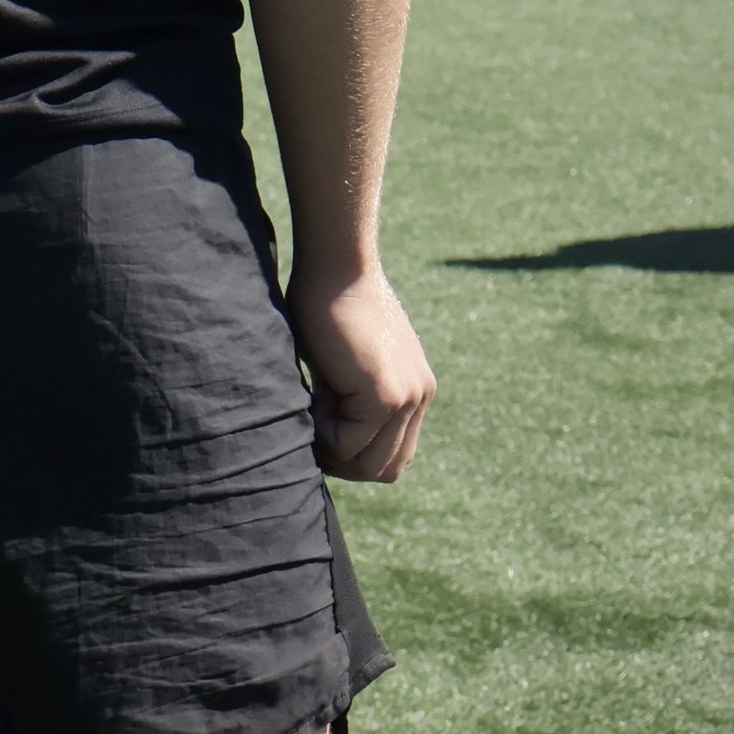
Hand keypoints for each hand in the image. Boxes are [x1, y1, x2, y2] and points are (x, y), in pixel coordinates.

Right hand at [290, 262, 434, 483]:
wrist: (335, 264)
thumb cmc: (328, 301)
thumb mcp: (352, 360)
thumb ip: (357, 395)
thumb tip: (335, 440)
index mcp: (415, 388)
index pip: (393, 454)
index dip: (355, 451)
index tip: (326, 418)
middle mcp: (419, 396)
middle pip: (386, 469)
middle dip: (344, 459)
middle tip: (316, 419)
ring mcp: (406, 397)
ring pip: (370, 465)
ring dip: (334, 449)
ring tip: (315, 405)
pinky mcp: (384, 396)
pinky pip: (348, 444)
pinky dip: (322, 432)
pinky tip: (314, 394)